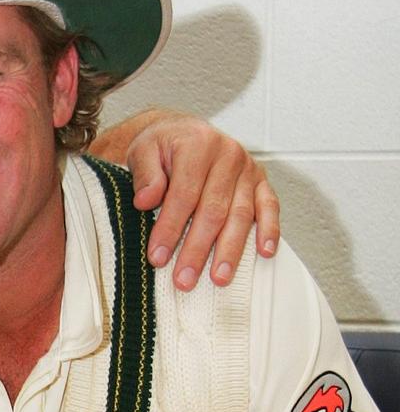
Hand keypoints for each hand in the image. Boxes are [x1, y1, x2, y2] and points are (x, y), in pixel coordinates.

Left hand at [91, 110, 279, 289]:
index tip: (157, 257)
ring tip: (219, 279)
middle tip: (184, 279)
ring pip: (241, 214)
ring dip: (230, 250)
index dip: (170, 228)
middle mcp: (228, 154)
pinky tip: (264, 253)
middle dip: (198, 249)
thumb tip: (145, 202)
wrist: (182, 132)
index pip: (183, 194)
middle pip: (213, 210)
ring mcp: (248, 169)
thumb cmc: (161, 146)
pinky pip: (270, 206)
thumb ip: (144, 175)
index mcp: (197, 144)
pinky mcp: (261, 181)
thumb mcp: (142, 152)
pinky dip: (269, 230)